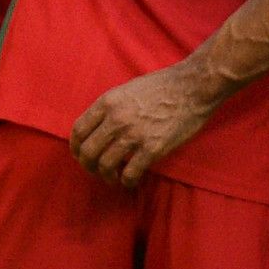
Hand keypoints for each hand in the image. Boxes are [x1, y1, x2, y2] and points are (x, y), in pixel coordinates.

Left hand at [68, 62, 217, 188]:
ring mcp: (133, 134)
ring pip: (105, 166)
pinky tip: (130, 181)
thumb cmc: (162, 86)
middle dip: (88, 166)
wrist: (193, 87)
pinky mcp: (152, 149)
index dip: (76, 148)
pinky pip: (130, 174)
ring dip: (106, 177)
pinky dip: (126, 182)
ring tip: (114, 178)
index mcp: (107, 102)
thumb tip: (98, 129)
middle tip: (97, 170)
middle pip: (87, 152)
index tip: (81, 155)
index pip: (78, 130)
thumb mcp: (127, 89)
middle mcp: (116, 119)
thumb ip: (110, 108)